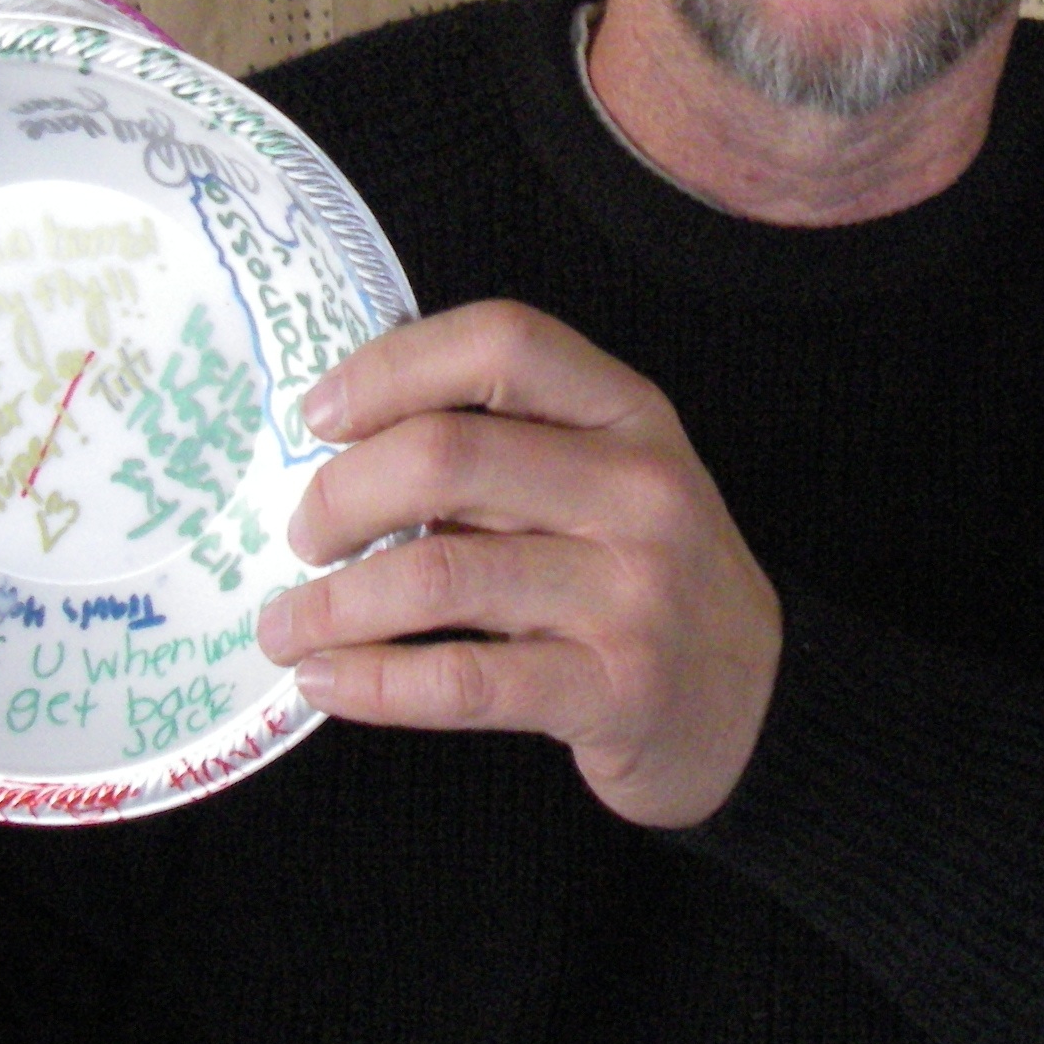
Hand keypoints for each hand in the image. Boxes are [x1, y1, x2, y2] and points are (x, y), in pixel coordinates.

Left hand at [255, 301, 780, 828]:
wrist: (758, 702)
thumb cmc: (646, 575)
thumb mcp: (610, 478)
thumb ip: (509, 447)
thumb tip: (342, 446)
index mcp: (629, 412)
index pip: (501, 342)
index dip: (391, 366)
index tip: (319, 416)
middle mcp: (638, 489)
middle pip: (447, 455)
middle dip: (339, 496)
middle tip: (302, 535)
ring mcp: (632, 592)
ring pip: (438, 574)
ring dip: (331, 603)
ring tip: (285, 624)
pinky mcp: (614, 690)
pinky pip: (463, 681)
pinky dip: (372, 681)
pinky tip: (325, 681)